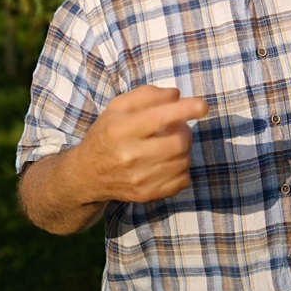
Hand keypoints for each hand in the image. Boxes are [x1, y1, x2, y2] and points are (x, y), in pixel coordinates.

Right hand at [76, 85, 207, 203]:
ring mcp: (139, 179)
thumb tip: (176, 95)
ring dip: (184, 149)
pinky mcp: (147, 195)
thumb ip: (147, 95)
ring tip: (170, 143)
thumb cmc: (106, 134)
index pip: (158, 118)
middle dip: (185, 130)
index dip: (184, 110)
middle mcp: (129, 156)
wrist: (87, 175)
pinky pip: (183, 180)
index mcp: (120, 130)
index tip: (203, 106)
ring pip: (184, 161)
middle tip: (176, 126)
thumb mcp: (118, 107)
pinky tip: (169, 161)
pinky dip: (182, 168)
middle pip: (178, 142)